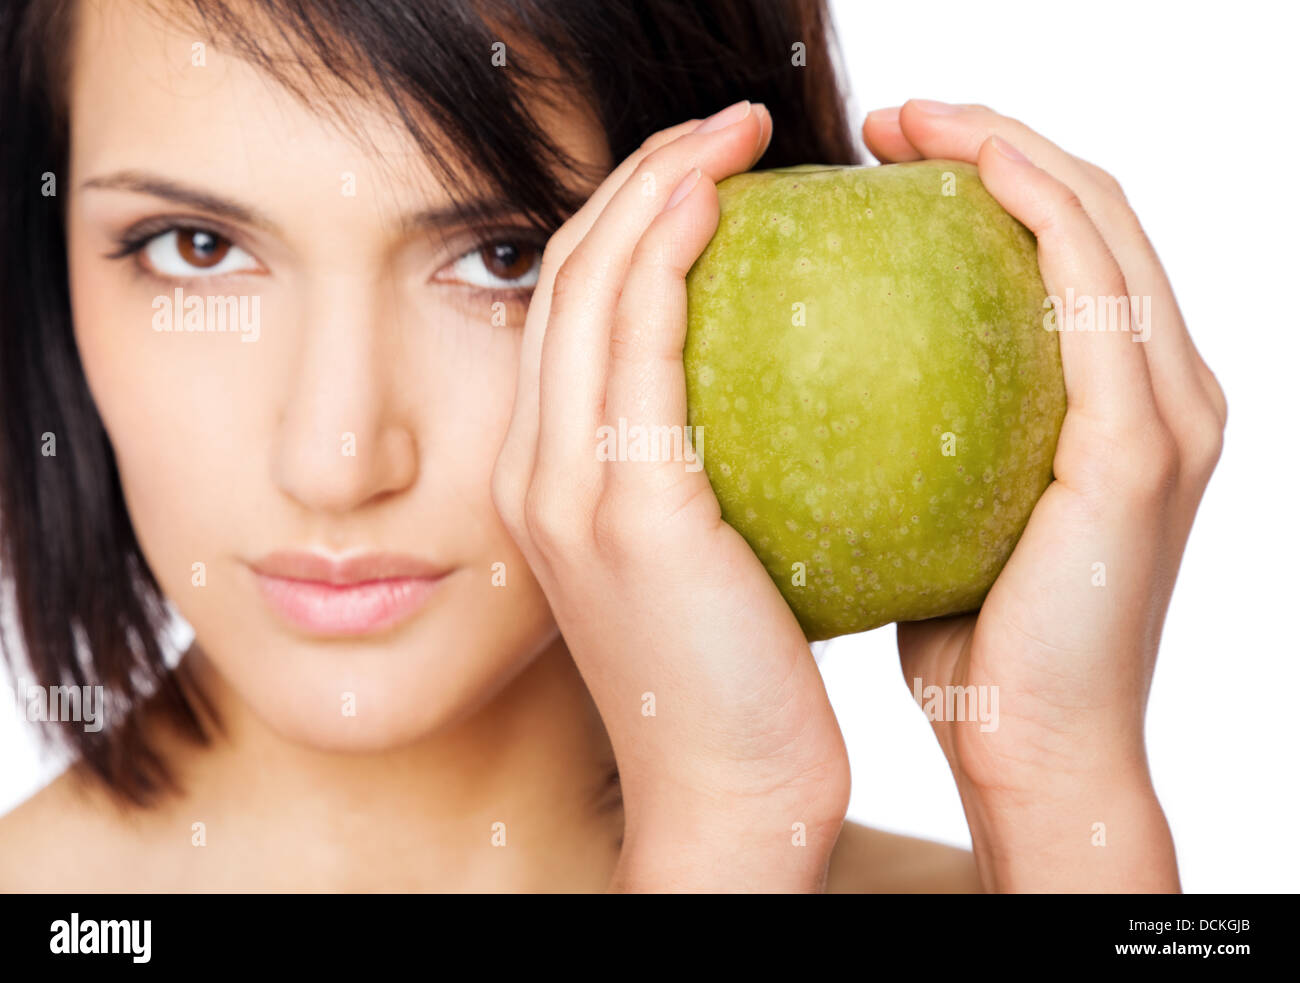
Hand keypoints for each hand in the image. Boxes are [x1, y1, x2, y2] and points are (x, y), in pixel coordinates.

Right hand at [492, 102, 850, 891]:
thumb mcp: (704, 560)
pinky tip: (726, 207)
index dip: (628, 217)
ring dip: (655, 186)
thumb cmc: (736, 682)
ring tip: (734, 135)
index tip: (707, 170)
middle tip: (726, 127)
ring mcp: (566, 488)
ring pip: (588, 287)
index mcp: (547, 479)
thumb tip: (766, 393)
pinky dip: (670, 256)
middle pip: (566, 274)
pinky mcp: (624, 508)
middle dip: (639, 174)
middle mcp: (534, 471)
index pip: (573, 310)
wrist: (724, 795)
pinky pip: (638, 343)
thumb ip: (698, 471)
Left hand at [864, 100, 1225, 890]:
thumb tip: (813, 371)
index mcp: (1113, 404)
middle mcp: (1162, 391)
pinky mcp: (1141, 453)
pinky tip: (955, 181)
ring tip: (908, 122)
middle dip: (994, 138)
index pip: (1060, 250)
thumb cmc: (965, 642)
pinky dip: (1033, 217)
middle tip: (887, 119)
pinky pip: (1092, 300)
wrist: (1026, 754)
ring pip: (1104, 227)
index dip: (986, 177)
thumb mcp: (937, 511)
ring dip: (1010, 150)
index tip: (880, 158)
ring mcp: (1167, 415)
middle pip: (1090, 211)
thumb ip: (916, 435)